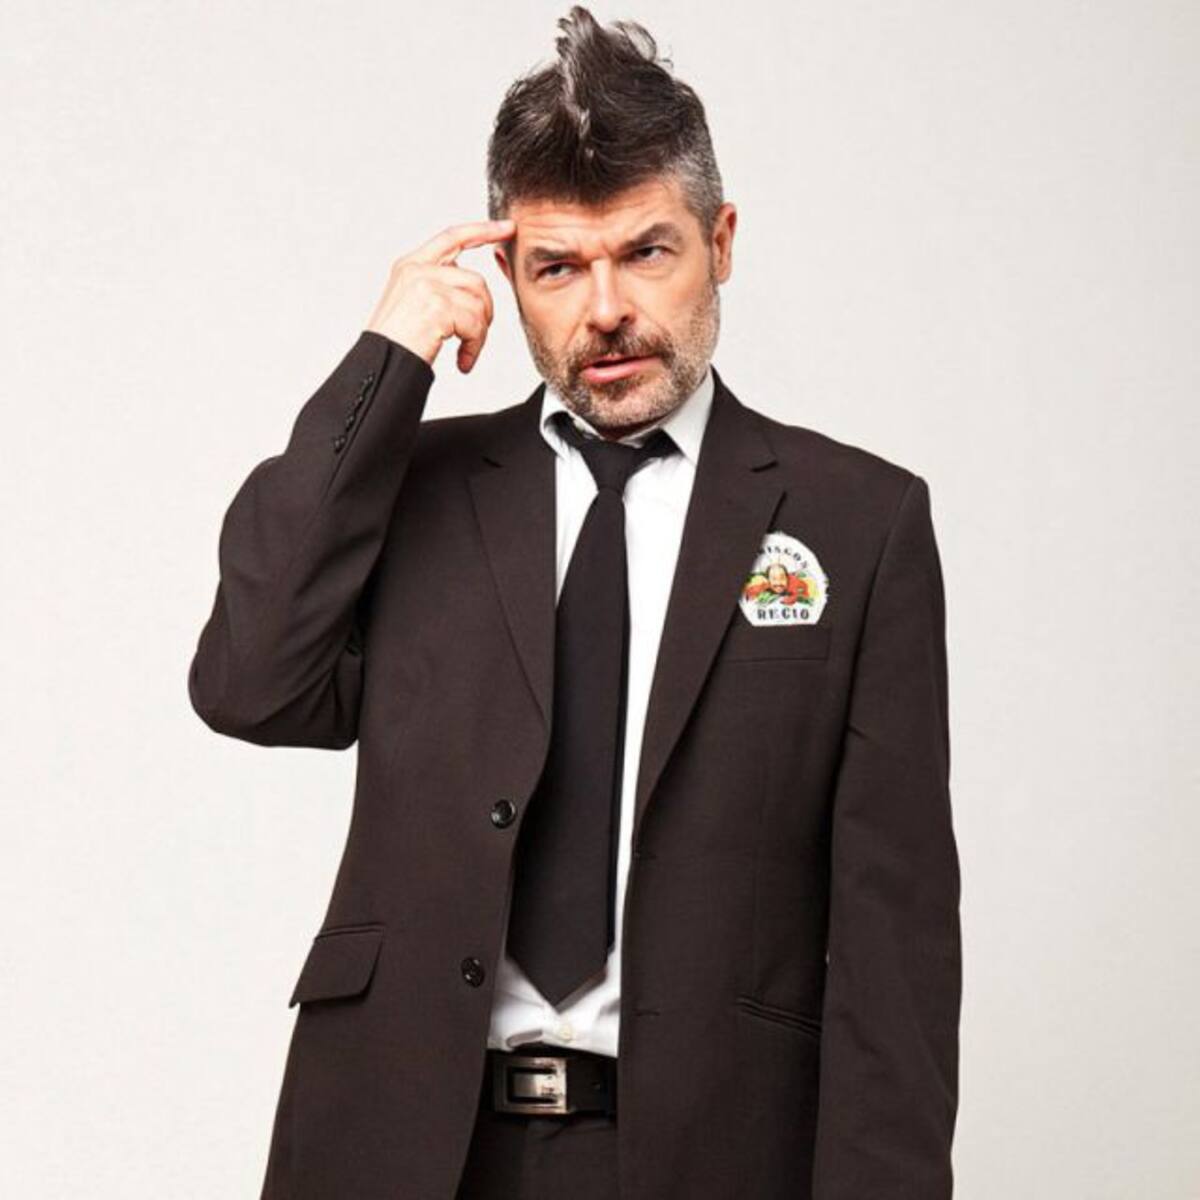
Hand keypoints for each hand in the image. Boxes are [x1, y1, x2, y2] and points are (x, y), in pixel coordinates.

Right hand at [364, 218, 515, 373]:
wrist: (379, 365)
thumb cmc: (396, 343)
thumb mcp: (411, 303)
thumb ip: (438, 285)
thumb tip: (473, 285)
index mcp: (410, 265)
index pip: (452, 237)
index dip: (482, 230)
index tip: (507, 228)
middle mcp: (417, 269)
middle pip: (475, 280)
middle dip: (484, 311)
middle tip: (474, 337)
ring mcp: (427, 285)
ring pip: (479, 302)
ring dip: (479, 333)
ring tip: (466, 351)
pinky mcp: (437, 305)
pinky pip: (475, 324)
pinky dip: (475, 347)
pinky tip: (462, 360)